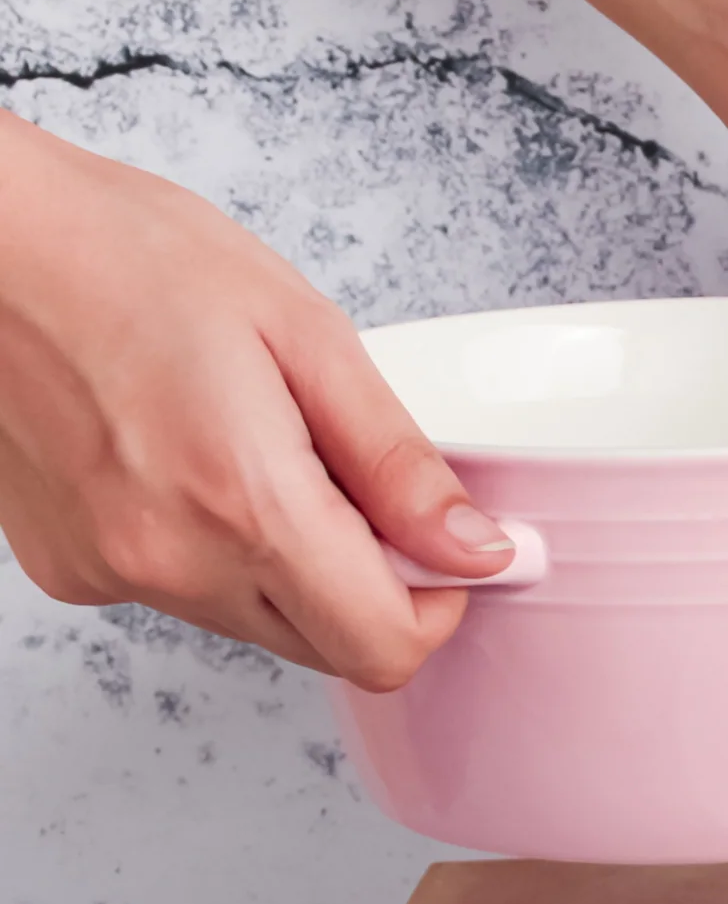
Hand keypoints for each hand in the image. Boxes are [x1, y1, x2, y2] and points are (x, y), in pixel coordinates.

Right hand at [0, 116, 516, 688]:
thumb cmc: (121, 254)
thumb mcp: (302, 334)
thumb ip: (399, 463)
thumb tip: (479, 549)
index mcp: (243, 505)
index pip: (386, 648)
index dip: (438, 605)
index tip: (446, 549)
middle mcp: (172, 563)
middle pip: (331, 648)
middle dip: (372, 586)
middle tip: (349, 483)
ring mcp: (114, 575)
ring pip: (264, 626)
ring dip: (293, 567)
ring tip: (253, 451)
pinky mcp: (72, 571)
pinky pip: (189, 595)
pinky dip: (216, 551)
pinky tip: (186, 462)